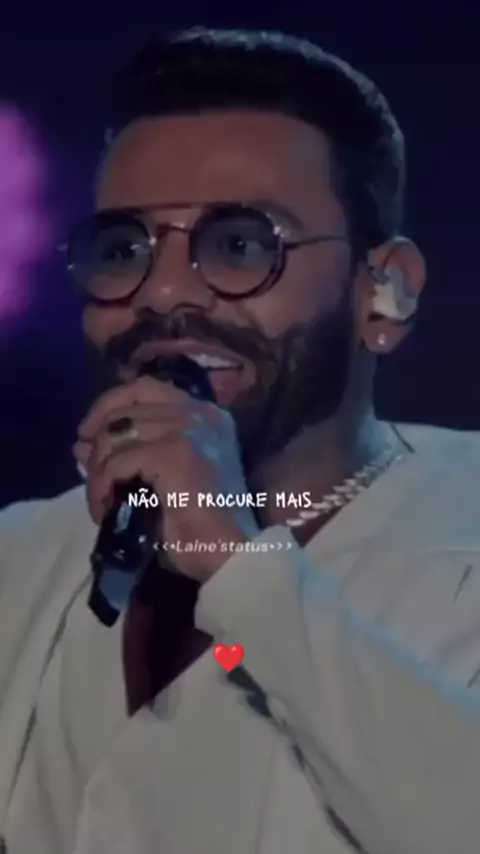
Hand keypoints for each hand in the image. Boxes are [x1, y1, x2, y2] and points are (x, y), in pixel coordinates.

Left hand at [73, 376, 259, 580]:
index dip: (108, 404)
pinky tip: (105, 508)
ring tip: (101, 499)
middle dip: (97, 446)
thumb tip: (81, 445)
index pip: (143, 387)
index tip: (88, 432)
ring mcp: (187, 431)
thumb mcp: (160, 480)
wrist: (228, 554)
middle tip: (91, 477)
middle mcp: (199, 414)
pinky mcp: (173, 454)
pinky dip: (103, 486)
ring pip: (114, 437)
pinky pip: (117, 462)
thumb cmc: (199, 524)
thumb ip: (127, 454)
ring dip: (97, 471)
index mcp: (204, 415)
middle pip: (124, 412)